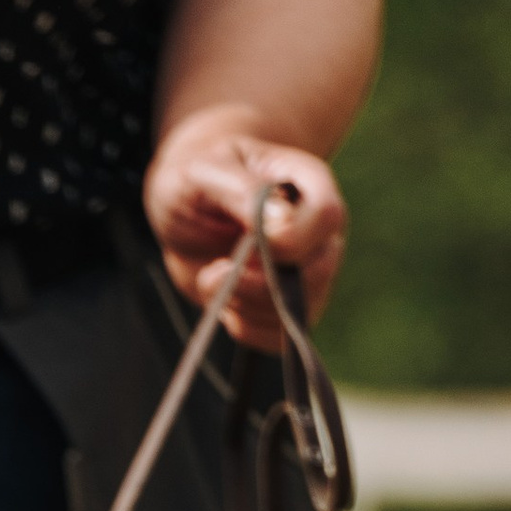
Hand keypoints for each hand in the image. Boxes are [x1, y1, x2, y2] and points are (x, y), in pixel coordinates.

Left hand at [144, 110, 347, 348]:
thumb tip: (280, 219)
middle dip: (259, 284)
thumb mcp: (205, 173)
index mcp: (308, 184)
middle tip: (215, 271)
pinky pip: (278, 338)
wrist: (185, 209)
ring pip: (297, 312)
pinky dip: (243, 329)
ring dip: (244, 306)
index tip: (245, 243)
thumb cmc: (195, 179)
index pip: (326, 217)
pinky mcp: (286, 307)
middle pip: (318, 272)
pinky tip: (222, 303)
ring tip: (211, 277)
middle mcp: (318, 231)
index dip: (289, 241)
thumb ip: (242, 191)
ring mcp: (308, 272)